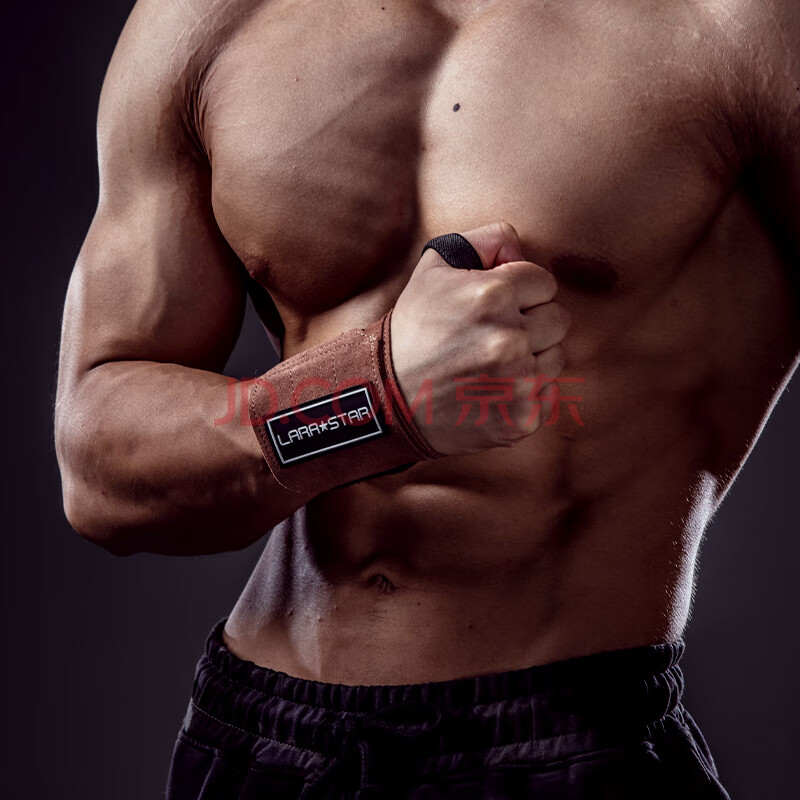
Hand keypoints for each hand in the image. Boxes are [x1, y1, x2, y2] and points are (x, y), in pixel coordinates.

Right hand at [390, 221, 570, 455]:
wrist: (388, 398)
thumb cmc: (414, 330)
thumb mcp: (433, 269)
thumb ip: (484, 241)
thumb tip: (520, 247)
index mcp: (492, 294)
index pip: (544, 282)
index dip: (520, 292)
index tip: (494, 308)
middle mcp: (510, 338)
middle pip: (558, 319)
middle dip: (531, 323)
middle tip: (493, 336)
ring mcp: (517, 382)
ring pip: (556, 357)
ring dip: (531, 358)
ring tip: (490, 364)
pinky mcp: (520, 418)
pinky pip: (548, 394)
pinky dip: (526, 394)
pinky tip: (494, 391)